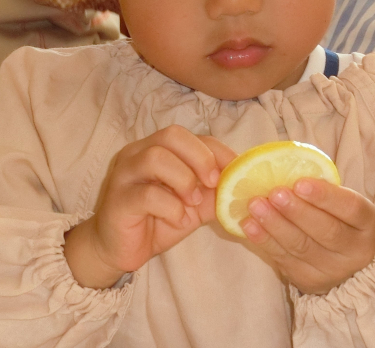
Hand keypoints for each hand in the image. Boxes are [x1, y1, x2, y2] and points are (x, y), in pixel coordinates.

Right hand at [64, 126, 236, 288]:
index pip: (189, 136)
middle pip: (171, 135)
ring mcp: (124, 175)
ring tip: (192, 202)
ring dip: (184, 179)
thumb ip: (215, 189)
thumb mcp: (195, 202)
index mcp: (157, 147)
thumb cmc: (158, 219)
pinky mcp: (118, 201)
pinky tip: (178, 219)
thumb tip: (244, 182)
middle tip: (212, 182)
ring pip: (156, 158)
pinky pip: (146, 195)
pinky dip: (170, 207)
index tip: (234, 169)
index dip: (215, 150)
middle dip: (199, 157)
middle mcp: (137, 153)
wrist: (119, 250)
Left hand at [241, 178, 374, 294]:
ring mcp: (332, 270)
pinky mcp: (308, 281)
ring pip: (301, 246)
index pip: (351, 208)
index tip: (299, 182)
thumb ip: (319, 184)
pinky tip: (249, 225)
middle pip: (326, 231)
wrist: (340, 257)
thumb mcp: (339, 199)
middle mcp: (355, 250)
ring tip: (256, 205)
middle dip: (297, 211)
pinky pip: (284, 259)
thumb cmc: (335, 215)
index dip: (325, 196)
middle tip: (274, 193)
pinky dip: (265, 240)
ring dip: (275, 224)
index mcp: (367, 223)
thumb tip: (282, 164)